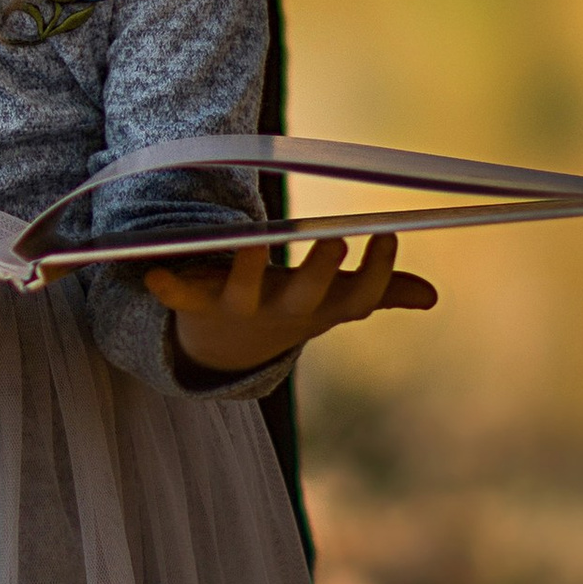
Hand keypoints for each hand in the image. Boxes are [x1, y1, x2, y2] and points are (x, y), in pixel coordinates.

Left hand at [143, 232, 436, 377]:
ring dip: (245, 270)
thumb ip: (377, 292)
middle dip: (319, 272)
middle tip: (336, 240)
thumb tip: (431, 298)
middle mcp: (280, 313)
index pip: (357, 298)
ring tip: (252, 240)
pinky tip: (151, 274)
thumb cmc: (288, 309)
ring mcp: (238, 310)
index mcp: (317, 310)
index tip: (389, 235)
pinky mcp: (196, 304)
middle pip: (304, 298)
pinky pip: (180, 298)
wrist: (224, 348)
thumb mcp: (332, 302)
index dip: (378, 273)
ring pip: (243, 294)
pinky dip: (166, 288)